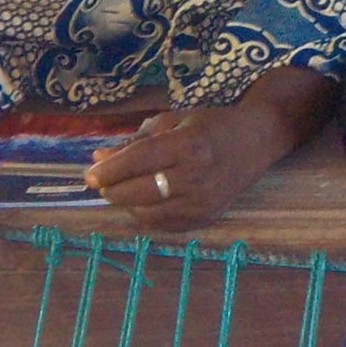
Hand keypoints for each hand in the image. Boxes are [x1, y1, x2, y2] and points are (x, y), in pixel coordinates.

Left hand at [85, 104, 292, 230]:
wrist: (255, 142)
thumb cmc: (210, 126)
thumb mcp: (173, 121)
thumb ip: (136, 140)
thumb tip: (99, 158)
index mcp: (189, 145)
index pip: (139, 160)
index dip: (110, 170)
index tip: (90, 174)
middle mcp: (196, 177)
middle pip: (140, 192)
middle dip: (113, 190)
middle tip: (100, 183)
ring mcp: (202, 202)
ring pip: (148, 213)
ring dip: (126, 204)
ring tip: (120, 190)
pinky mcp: (205, 217)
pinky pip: (163, 224)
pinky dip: (145, 215)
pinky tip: (141, 201)